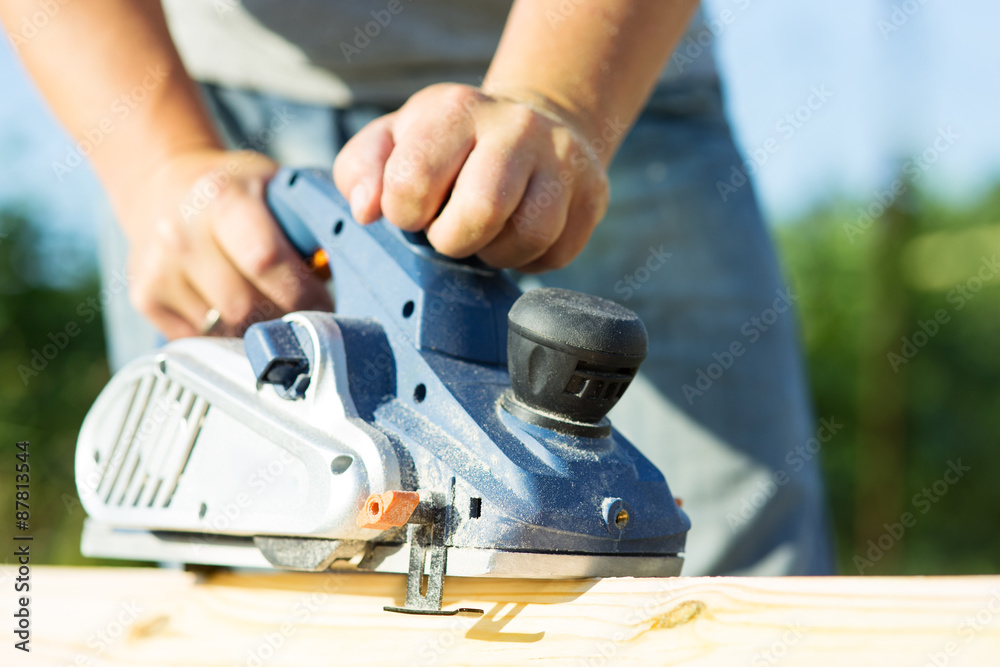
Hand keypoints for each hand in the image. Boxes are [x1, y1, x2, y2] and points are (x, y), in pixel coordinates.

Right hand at [119, 149, 332, 338]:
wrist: (165, 184)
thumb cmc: (239, 192)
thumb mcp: (277, 187)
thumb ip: (311, 225)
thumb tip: (358, 271)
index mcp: (223, 199)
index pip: (264, 260)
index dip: (303, 292)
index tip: (324, 303)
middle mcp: (181, 233)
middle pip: (246, 306)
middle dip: (283, 316)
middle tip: (302, 312)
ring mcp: (157, 267)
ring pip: (224, 328)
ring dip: (256, 328)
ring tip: (268, 305)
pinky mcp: (143, 296)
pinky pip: (199, 338)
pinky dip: (225, 332)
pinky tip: (231, 307)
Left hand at [333, 84, 610, 271]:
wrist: (533, 125)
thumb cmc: (449, 144)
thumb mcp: (394, 140)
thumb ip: (360, 169)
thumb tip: (366, 211)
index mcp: (456, 109)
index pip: (413, 182)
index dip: (405, 214)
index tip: (414, 211)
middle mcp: (516, 126)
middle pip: (481, 211)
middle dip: (453, 240)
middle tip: (449, 232)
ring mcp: (563, 160)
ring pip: (529, 236)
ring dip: (496, 253)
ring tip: (485, 235)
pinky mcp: (593, 196)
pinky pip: (557, 253)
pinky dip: (530, 259)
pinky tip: (516, 236)